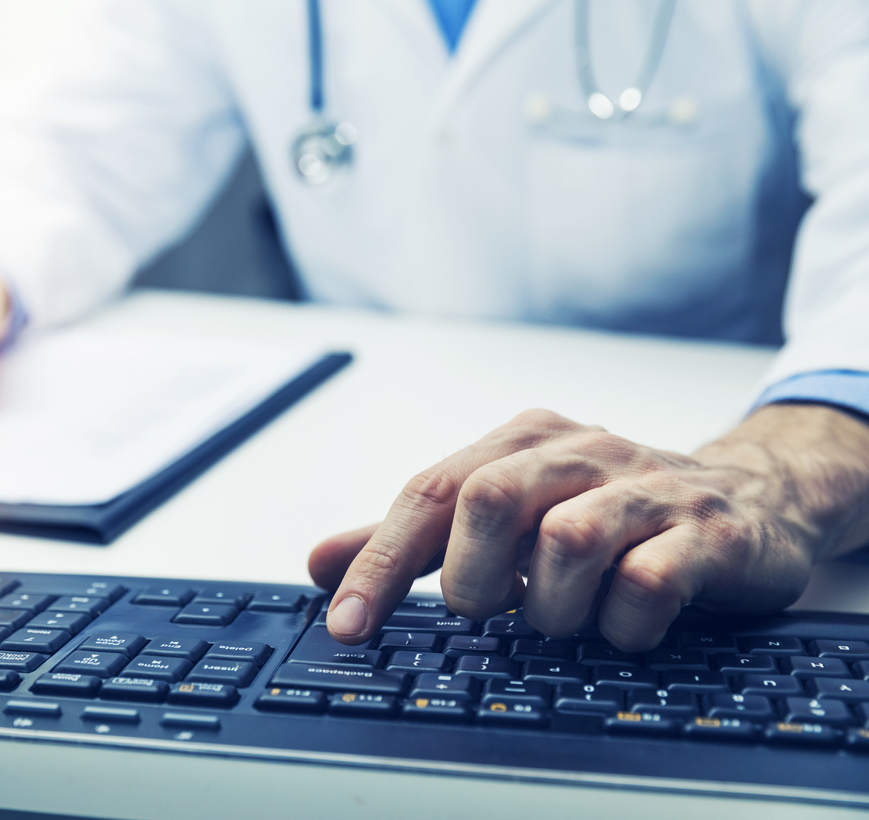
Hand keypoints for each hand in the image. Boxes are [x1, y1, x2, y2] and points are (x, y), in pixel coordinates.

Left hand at [308, 405, 868, 651]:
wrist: (748, 499)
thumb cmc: (607, 511)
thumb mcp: (506, 514)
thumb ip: (415, 538)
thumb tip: (319, 562)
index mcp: (522, 441)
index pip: (428, 492)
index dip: (379, 562)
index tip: (346, 625)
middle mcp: (581, 450)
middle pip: (488, 499)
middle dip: (473, 578)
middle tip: (493, 609)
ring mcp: (648, 487)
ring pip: (567, 542)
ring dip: (551, 607)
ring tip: (566, 614)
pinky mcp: (708, 532)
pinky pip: (647, 584)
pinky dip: (621, 622)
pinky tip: (624, 623)